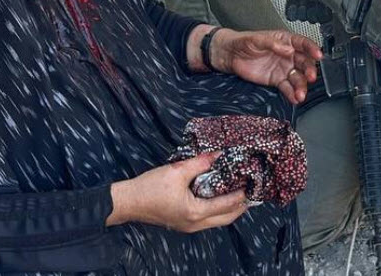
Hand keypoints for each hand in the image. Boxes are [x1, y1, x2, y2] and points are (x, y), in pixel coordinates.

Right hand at [107, 153, 246, 231]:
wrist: (128, 202)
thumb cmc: (151, 187)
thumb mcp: (177, 171)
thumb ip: (200, 163)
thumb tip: (218, 154)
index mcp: (195, 213)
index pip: (226, 206)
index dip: (241, 196)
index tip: (252, 185)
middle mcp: (195, 224)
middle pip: (225, 219)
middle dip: (240, 207)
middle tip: (252, 192)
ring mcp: (188, 226)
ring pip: (217, 221)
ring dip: (230, 210)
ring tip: (240, 195)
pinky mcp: (183, 222)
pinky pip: (207, 219)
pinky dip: (218, 210)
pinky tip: (220, 198)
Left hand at [188, 26, 321, 104]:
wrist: (230, 55)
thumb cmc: (243, 42)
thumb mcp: (257, 39)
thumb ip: (272, 44)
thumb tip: (288, 49)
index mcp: (285, 41)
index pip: (303, 44)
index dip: (312, 49)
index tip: (318, 55)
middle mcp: (288, 55)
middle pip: (304, 62)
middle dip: (309, 70)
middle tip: (311, 77)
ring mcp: (283, 68)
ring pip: (298, 77)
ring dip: (302, 86)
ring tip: (301, 94)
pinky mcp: (277, 80)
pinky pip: (287, 88)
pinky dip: (292, 94)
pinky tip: (295, 98)